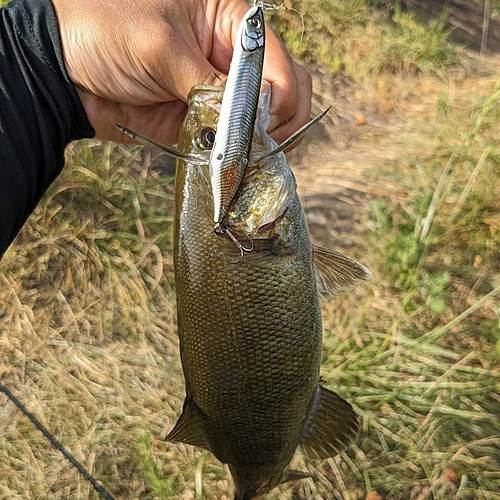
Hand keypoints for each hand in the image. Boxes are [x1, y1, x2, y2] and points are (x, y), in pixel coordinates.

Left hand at [51, 0, 311, 144]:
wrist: (65, 72)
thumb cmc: (106, 32)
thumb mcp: (163, 48)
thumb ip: (210, 85)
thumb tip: (249, 122)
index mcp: (229, 19)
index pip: (276, 59)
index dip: (278, 93)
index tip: (262, 121)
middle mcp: (230, 56)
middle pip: (282, 89)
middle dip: (281, 119)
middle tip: (263, 144)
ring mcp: (219, 92)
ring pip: (262, 119)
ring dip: (263, 141)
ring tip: (251, 156)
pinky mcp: (203, 121)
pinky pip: (233, 140)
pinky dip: (239, 154)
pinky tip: (236, 162)